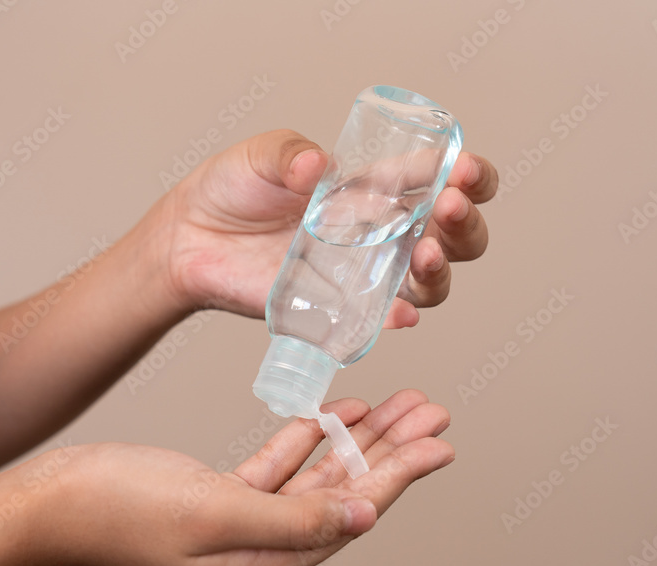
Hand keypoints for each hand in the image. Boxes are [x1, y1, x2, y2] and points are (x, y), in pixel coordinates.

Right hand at [35, 389, 452, 565]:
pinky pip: (278, 465)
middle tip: (432, 410)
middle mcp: (261, 550)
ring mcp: (240, 523)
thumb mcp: (214, 513)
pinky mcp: (219, 496)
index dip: (401, 475)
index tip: (441, 443)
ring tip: (399, 402)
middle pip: (345, 492)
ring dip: (356, 437)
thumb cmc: (119, 510)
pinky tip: (331, 412)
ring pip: (317, 475)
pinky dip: (305, 437)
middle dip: (391, 450)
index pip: (352, 513)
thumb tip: (366, 516)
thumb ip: (295, 516)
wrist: (51, 503)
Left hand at [156, 130, 496, 327]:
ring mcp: (363, 272)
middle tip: (449, 208)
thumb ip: (289, 156)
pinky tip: (399, 310)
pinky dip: (398, 316)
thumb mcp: (261, 156)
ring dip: (441, 269)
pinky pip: (382, 318)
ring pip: (430, 280)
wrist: (188, 239)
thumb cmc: (230, 190)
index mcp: (373, 185)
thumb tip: (316, 168)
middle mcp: (380, 230)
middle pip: (454, 235)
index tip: (465, 170)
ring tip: (424, 253)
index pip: (440, 179)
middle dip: (464, 223)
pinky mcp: (339, 308)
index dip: (468, 175)